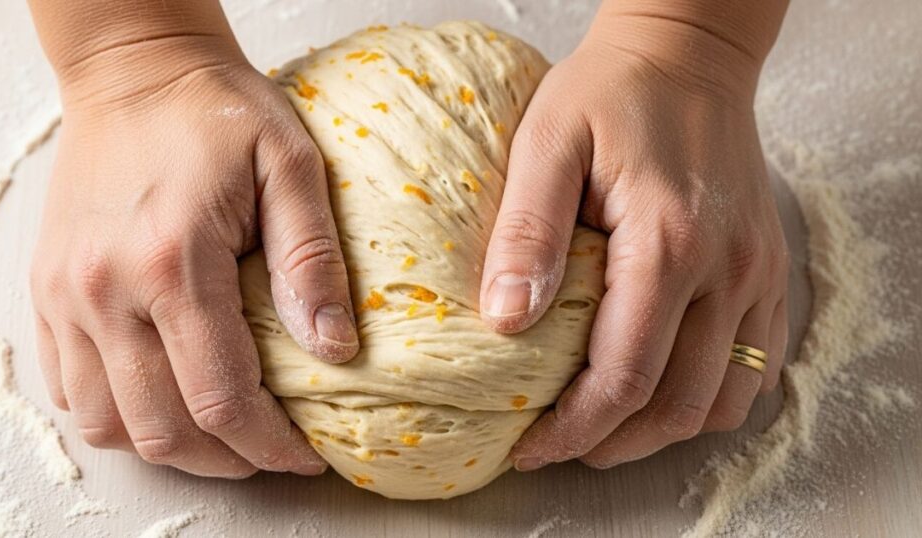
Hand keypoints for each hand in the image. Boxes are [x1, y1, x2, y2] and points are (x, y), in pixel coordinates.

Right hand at [30, 38, 357, 477]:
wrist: (135, 72)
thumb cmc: (217, 111)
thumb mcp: (289, 164)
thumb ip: (312, 259)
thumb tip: (334, 349)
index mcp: (174, 260)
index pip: (222, 397)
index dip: (269, 444)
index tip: (305, 456)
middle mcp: (106, 288)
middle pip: (163, 427)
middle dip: (226, 459)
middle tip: (269, 452)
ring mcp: (66, 294)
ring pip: (108, 421)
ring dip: (170, 445)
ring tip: (220, 434)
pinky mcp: (47, 291)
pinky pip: (69, 388)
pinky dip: (118, 413)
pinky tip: (163, 397)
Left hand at [482, 7, 789, 469]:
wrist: (688, 53)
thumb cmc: (611, 91)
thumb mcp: (548, 143)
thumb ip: (528, 232)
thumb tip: (504, 321)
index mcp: (668, 243)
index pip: (625, 376)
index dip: (573, 427)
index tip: (530, 447)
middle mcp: (727, 269)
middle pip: (677, 405)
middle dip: (612, 443)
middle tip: (558, 446)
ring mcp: (757, 273)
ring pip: (723, 399)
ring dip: (661, 431)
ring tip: (603, 430)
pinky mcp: (768, 271)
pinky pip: (756, 367)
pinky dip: (708, 399)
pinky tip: (661, 392)